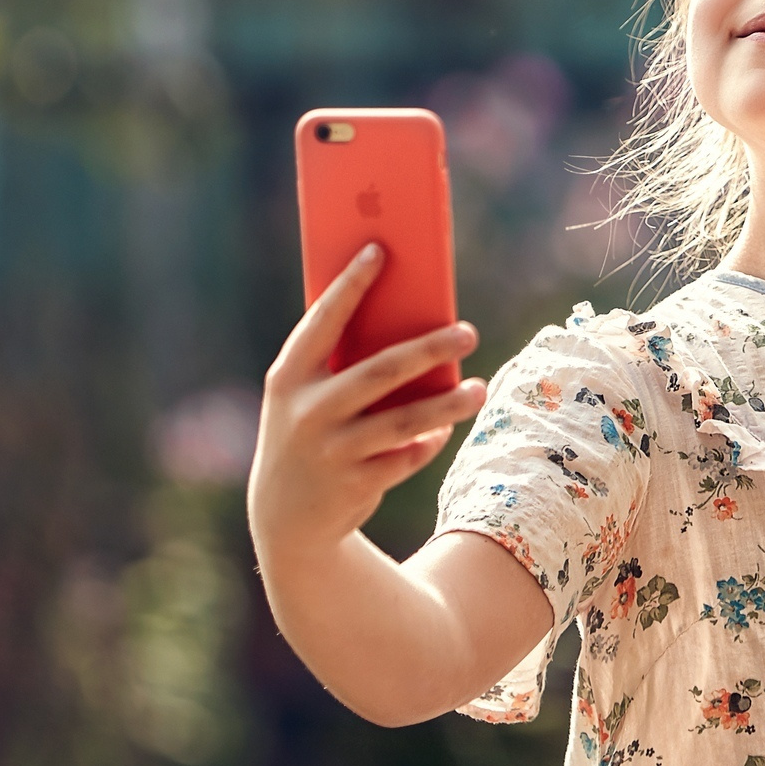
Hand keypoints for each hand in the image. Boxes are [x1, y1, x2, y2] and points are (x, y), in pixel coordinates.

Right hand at [248, 244, 486, 559]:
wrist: (284, 515)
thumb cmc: (308, 433)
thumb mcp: (305, 397)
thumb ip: (341, 366)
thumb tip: (410, 324)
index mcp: (289, 377)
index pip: (322, 321)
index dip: (350, 284)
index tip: (379, 249)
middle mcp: (307, 411)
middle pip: (382, 371)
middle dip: (429, 348)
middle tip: (469, 331)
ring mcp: (332, 450)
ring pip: (406, 421)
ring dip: (449, 404)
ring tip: (479, 388)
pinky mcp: (356, 483)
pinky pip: (408, 455)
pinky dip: (429, 441)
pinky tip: (441, 429)